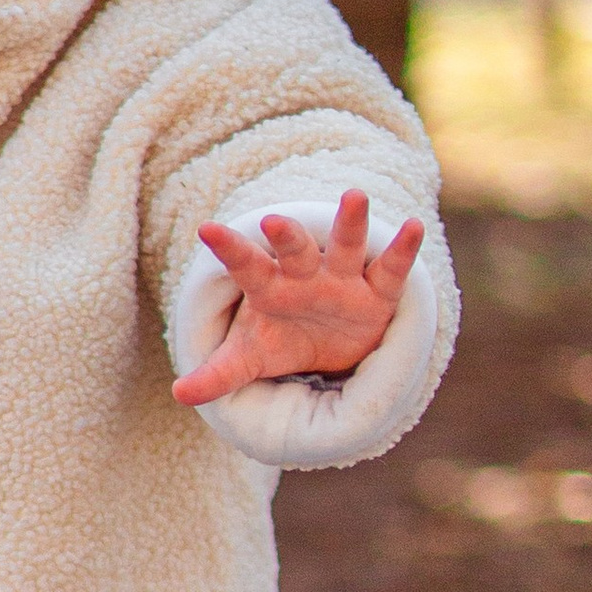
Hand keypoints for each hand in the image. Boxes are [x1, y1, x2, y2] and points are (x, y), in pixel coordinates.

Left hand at [173, 189, 423, 404]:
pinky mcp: (378, 293)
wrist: (330, 350)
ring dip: (350, 223)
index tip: (206, 229)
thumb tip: (178, 394)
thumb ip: (219, 374)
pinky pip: (391, 269)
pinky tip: (413, 226)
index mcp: (271, 289)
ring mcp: (344, 280)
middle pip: (295, 250)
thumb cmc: (283, 341)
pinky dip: (403, 250)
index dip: (229, 249)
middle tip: (272, 220)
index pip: (246, 266)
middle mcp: (306, 276)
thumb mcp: (251, 359)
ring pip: (346, 246)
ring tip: (354, 196)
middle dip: (287, 236)